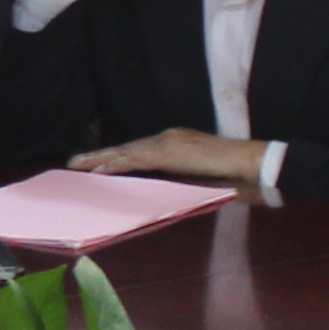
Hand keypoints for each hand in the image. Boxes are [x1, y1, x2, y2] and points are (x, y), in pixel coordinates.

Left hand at [73, 130, 269, 187]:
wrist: (252, 163)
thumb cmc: (234, 174)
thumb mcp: (201, 177)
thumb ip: (182, 180)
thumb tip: (167, 192)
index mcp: (176, 142)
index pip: (139, 150)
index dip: (116, 157)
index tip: (97, 164)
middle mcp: (169, 137)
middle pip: (127, 148)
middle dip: (101, 155)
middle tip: (76, 162)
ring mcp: (169, 142)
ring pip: (127, 151)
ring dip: (101, 159)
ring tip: (79, 165)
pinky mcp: (172, 152)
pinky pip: (138, 159)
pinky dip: (117, 165)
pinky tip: (101, 171)